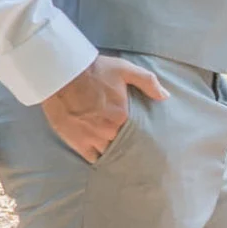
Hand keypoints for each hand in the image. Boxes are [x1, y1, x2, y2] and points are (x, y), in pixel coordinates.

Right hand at [42, 55, 164, 162]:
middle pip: (123, 145)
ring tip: (120, 154)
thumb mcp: (125, 70)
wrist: (61, 74)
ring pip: (109, 153)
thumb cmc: (94, 71)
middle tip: (134, 148)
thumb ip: (148, 82)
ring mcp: (92, 138)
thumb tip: (165, 96)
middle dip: (128, 145)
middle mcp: (109, 131)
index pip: (138, 134)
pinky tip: (103, 156)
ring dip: (114, 152)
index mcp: (123, 116)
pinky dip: (98, 158)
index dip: (140, 136)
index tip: (145, 138)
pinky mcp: (76, 142)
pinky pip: (91, 158)